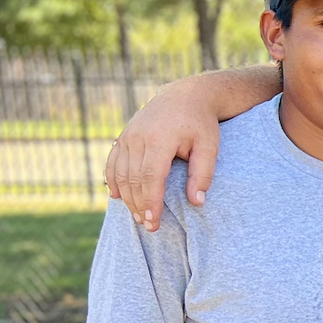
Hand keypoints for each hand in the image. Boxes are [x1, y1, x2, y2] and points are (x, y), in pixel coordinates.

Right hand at [106, 89, 223, 231]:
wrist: (186, 96)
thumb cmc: (201, 124)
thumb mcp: (209, 147)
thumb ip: (202, 174)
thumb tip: (197, 203)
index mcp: (160, 139)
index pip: (150, 177)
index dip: (150, 202)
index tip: (154, 222)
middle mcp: (139, 137)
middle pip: (133, 178)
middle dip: (139, 205)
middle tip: (149, 226)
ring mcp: (128, 135)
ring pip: (121, 172)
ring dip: (127, 197)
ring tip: (138, 217)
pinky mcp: (123, 136)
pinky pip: (113, 161)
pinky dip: (113, 180)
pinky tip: (117, 196)